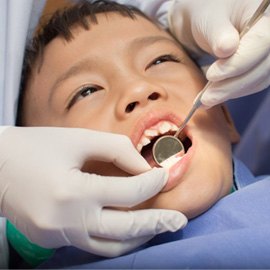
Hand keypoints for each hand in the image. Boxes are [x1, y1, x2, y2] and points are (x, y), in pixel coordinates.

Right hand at [0, 127, 186, 256]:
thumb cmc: (36, 146)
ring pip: (111, 246)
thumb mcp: (79, 139)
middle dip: (156, 223)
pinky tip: (127, 226)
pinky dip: (115, 237)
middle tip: (178, 221)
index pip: (127, 191)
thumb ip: (117, 150)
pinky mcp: (53, 241)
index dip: (151, 182)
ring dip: (138, 236)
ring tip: (158, 226)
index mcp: (71, 192)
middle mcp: (66, 222)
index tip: (163, 176)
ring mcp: (57, 237)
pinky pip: (93, 244)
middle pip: (125, 229)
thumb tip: (144, 169)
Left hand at [169, 0, 269, 106]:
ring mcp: (265, 55)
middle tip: (206, 97)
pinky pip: (249, 86)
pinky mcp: (256, 69)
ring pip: (257, 80)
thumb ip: (218, 33)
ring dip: (230, 93)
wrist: (205, 22)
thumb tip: (227, 48)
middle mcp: (269, 37)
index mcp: (264, 16)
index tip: (212, 75)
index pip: (261, 42)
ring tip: (205, 100)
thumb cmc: (208, 13)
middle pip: (262, 67)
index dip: (238, 63)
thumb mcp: (209, 19)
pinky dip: (230, 94)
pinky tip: (212, 98)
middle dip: (232, 85)